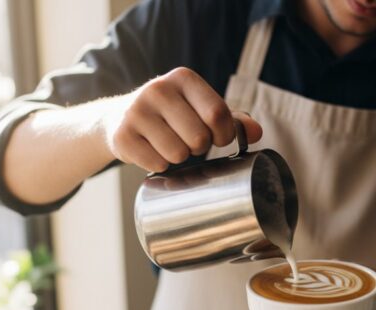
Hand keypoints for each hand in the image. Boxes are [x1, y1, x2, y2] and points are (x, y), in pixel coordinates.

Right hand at [105, 67, 262, 172]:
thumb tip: (257, 133)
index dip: (224, 135)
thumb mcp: (199, 108)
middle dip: (199, 148)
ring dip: (179, 158)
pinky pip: (157, 164)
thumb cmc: (171, 115)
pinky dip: (159, 165)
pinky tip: (152, 152)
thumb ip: (230, 119)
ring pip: (178, 154)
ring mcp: (137, 112)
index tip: (217, 139)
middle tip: (188, 142)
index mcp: (183, 78)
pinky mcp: (122, 135)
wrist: (119, 117)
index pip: (218, 114)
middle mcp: (158, 89)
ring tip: (169, 145)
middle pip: (199, 138)